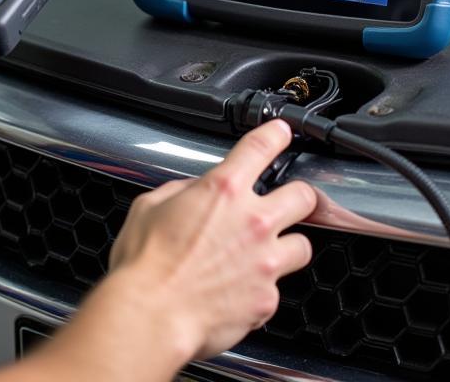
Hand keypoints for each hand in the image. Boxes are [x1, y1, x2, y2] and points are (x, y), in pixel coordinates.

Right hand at [108, 119, 315, 361]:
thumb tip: (194, 193)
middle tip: (290, 201)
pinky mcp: (266, 299)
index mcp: (223, 190)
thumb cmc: (145, 265)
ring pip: (303, 245)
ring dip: (288, 245)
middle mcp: (253, 221)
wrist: (151, 316)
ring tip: (268, 252)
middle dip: (300, 196)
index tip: (282, 133)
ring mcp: (265, 262)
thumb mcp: (151, 207)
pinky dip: (262, 289)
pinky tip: (241, 291)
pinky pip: (276, 289)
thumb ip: (182, 192)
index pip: (262, 147)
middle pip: (304, 196)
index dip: (276, 135)